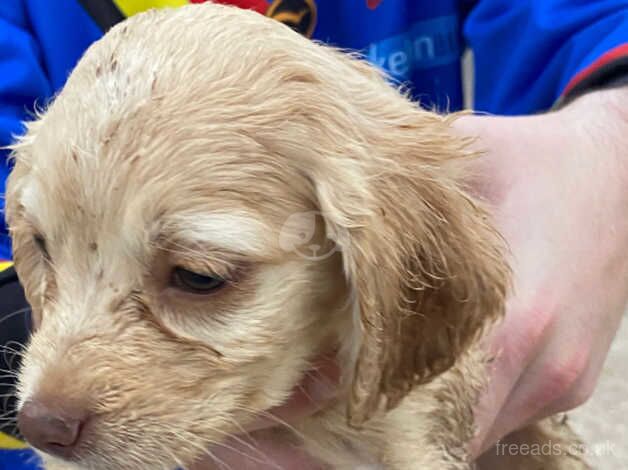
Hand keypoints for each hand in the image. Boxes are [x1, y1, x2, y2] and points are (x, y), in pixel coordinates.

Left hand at [190, 88, 627, 466]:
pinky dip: (458, 407)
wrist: (619, 171)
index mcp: (511, 321)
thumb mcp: (460, 162)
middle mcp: (542, 367)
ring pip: (473, 431)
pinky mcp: (571, 381)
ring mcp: (561, 380)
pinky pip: (502, 415)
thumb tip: (316, 235)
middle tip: (321, 397)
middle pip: (444, 433)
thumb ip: (397, 208)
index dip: (356, 406)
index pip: (422, 407)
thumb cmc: (535, 161)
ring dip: (421, 419)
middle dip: (381, 424)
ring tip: (366, 384)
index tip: (309, 394)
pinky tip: (423, 373)